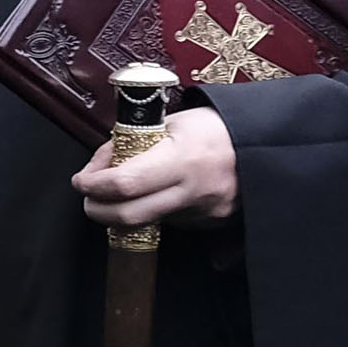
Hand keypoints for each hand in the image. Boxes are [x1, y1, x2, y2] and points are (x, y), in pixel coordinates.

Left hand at [74, 104, 237, 226]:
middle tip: (89, 198)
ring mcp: (206, 212)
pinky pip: (172, 223)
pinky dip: (157, 211)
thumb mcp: (170, 122)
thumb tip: (98, 167)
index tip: (81, 181)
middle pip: (130, 216)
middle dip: (99, 210)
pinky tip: (164, 192)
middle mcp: (194, 190)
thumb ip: (131, 144)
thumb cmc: (214, 126)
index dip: (93, 185)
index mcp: (182, 157)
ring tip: (130, 188)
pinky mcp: (212, 224)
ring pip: (149, 222)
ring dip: (128, 210)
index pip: (124, 182)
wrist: (266, 144)